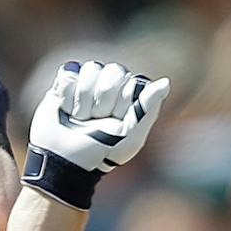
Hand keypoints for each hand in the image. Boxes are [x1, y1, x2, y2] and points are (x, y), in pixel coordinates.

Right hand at [22, 59, 170, 207]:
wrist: (65, 162)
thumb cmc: (101, 153)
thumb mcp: (131, 137)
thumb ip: (148, 109)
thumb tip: (165, 82)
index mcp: (129, 95)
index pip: (130, 80)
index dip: (121, 100)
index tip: (114, 119)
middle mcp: (110, 85)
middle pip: (113, 71)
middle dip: (102, 100)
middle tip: (95, 120)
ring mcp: (87, 82)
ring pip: (90, 69)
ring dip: (83, 100)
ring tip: (79, 118)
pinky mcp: (65, 83)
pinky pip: (69, 73)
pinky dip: (66, 95)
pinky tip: (67, 109)